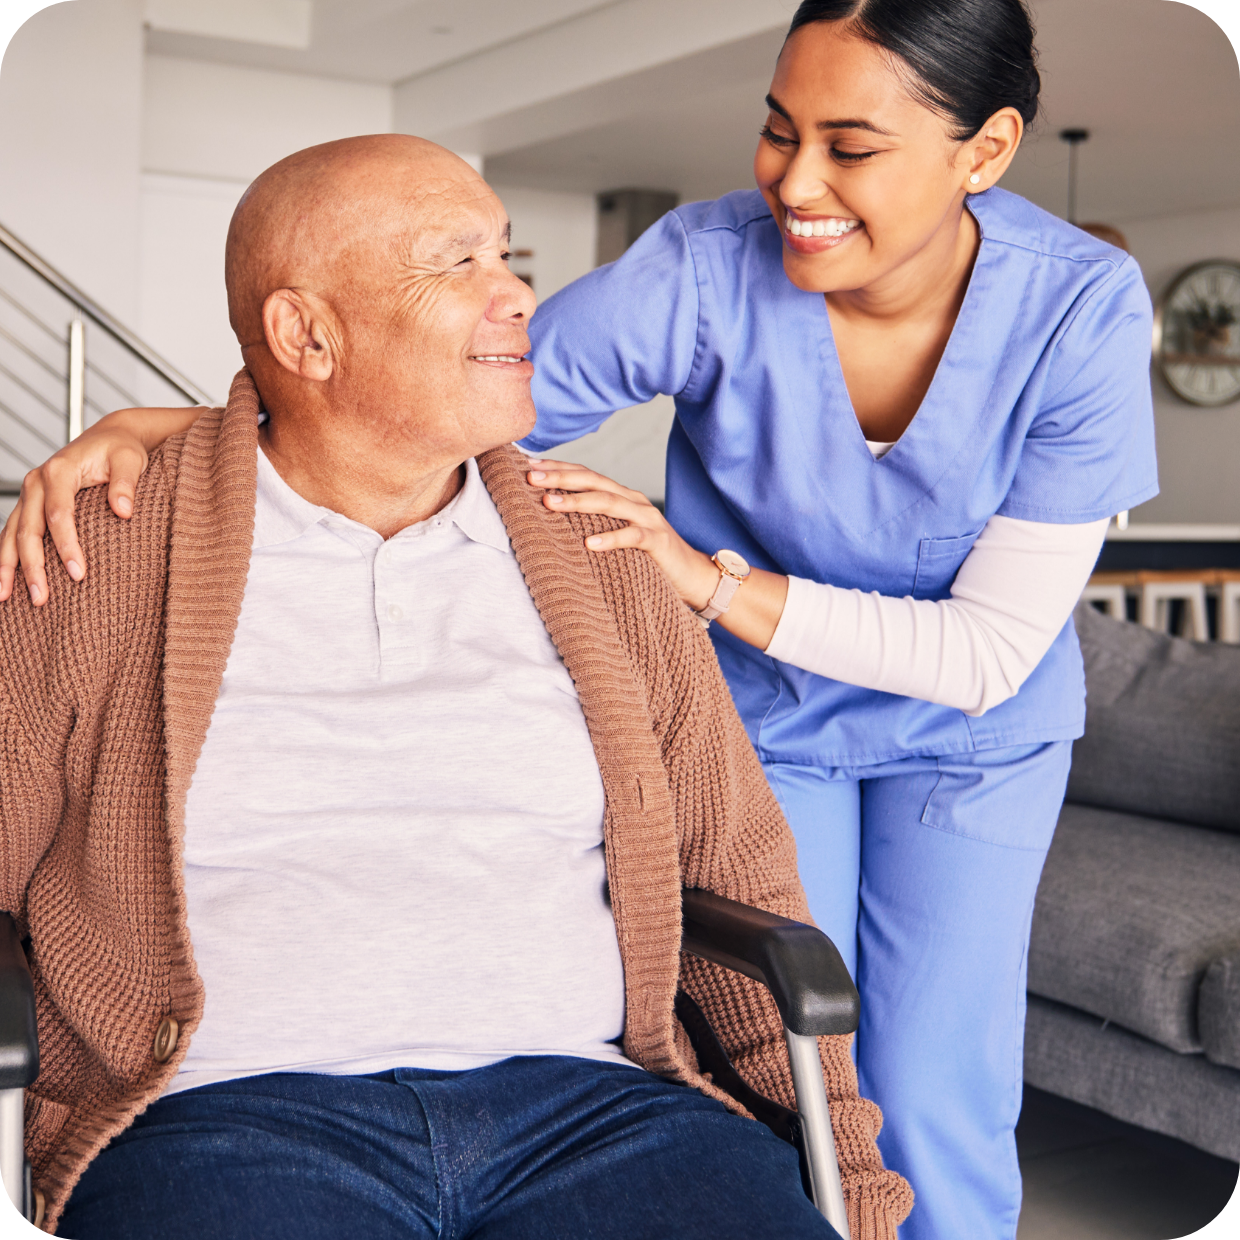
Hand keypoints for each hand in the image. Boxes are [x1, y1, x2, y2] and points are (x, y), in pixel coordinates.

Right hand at [0, 406, 199, 604]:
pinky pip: (13, 533)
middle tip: (41, 599)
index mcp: (58, 471)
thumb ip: (126, 483)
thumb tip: (124, 510)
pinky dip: (7, 557)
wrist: (111, 437)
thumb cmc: (122, 450)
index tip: (79, 574)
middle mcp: (37, 482)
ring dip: (7, 567)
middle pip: (28, 530)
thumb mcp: (130, 460)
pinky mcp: (30, 504)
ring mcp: (30, 494)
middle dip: (33, 566)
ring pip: (11, 534)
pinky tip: (5, 582)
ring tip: (6, 599)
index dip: (66, 546)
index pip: (59, 515)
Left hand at [526, 460, 720, 607]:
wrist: (693, 576)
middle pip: (594, 482)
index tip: (529, 467)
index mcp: (621, 496)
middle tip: (531, 478)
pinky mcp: (658, 542)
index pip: (586, 475)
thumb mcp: (616, 534)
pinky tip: (590, 543)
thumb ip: (593, 522)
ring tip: (550, 503)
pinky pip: (632, 536)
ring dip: (578, 502)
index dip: (559, 468)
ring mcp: (647, 519)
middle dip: (561, 478)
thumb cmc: (647, 557)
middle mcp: (633, 501)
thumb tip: (553, 518)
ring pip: (609, 503)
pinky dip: (611, 538)